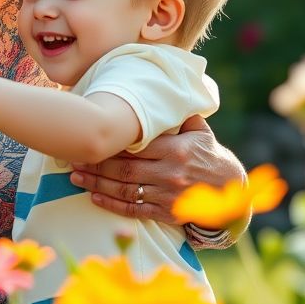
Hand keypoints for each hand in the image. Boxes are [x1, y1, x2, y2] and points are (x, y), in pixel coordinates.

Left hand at [68, 116, 244, 222]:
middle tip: (73, 160)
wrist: (231, 192)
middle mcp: (170, 173)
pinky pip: (134, 210)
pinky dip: (112, 205)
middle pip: (125, 169)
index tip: (91, 140)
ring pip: (126, 190)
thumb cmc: (210, 156)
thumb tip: (162, 90)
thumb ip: (179, 116)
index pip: (137, 147)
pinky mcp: (167, 213)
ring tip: (76, 178)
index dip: (111, 146)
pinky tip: (94, 198)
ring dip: (97, 185)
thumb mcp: (200, 132)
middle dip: (96, 165)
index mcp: (177, 150)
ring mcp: (168, 195)